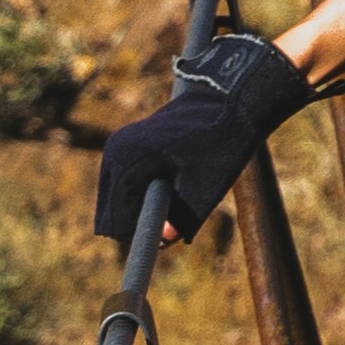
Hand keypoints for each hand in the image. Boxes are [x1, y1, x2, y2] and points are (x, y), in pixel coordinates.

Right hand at [97, 27, 314, 252]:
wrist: (232, 102)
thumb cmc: (221, 144)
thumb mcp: (204, 189)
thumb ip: (180, 220)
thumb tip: (163, 242)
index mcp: (125, 161)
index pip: (115, 219)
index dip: (139, 237)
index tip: (164, 242)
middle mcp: (115, 152)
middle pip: (112, 211)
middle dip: (139, 223)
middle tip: (175, 220)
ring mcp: (119, 146)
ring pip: (118, 199)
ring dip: (142, 209)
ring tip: (177, 197)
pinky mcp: (129, 145)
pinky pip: (126, 184)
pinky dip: (143, 194)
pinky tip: (172, 184)